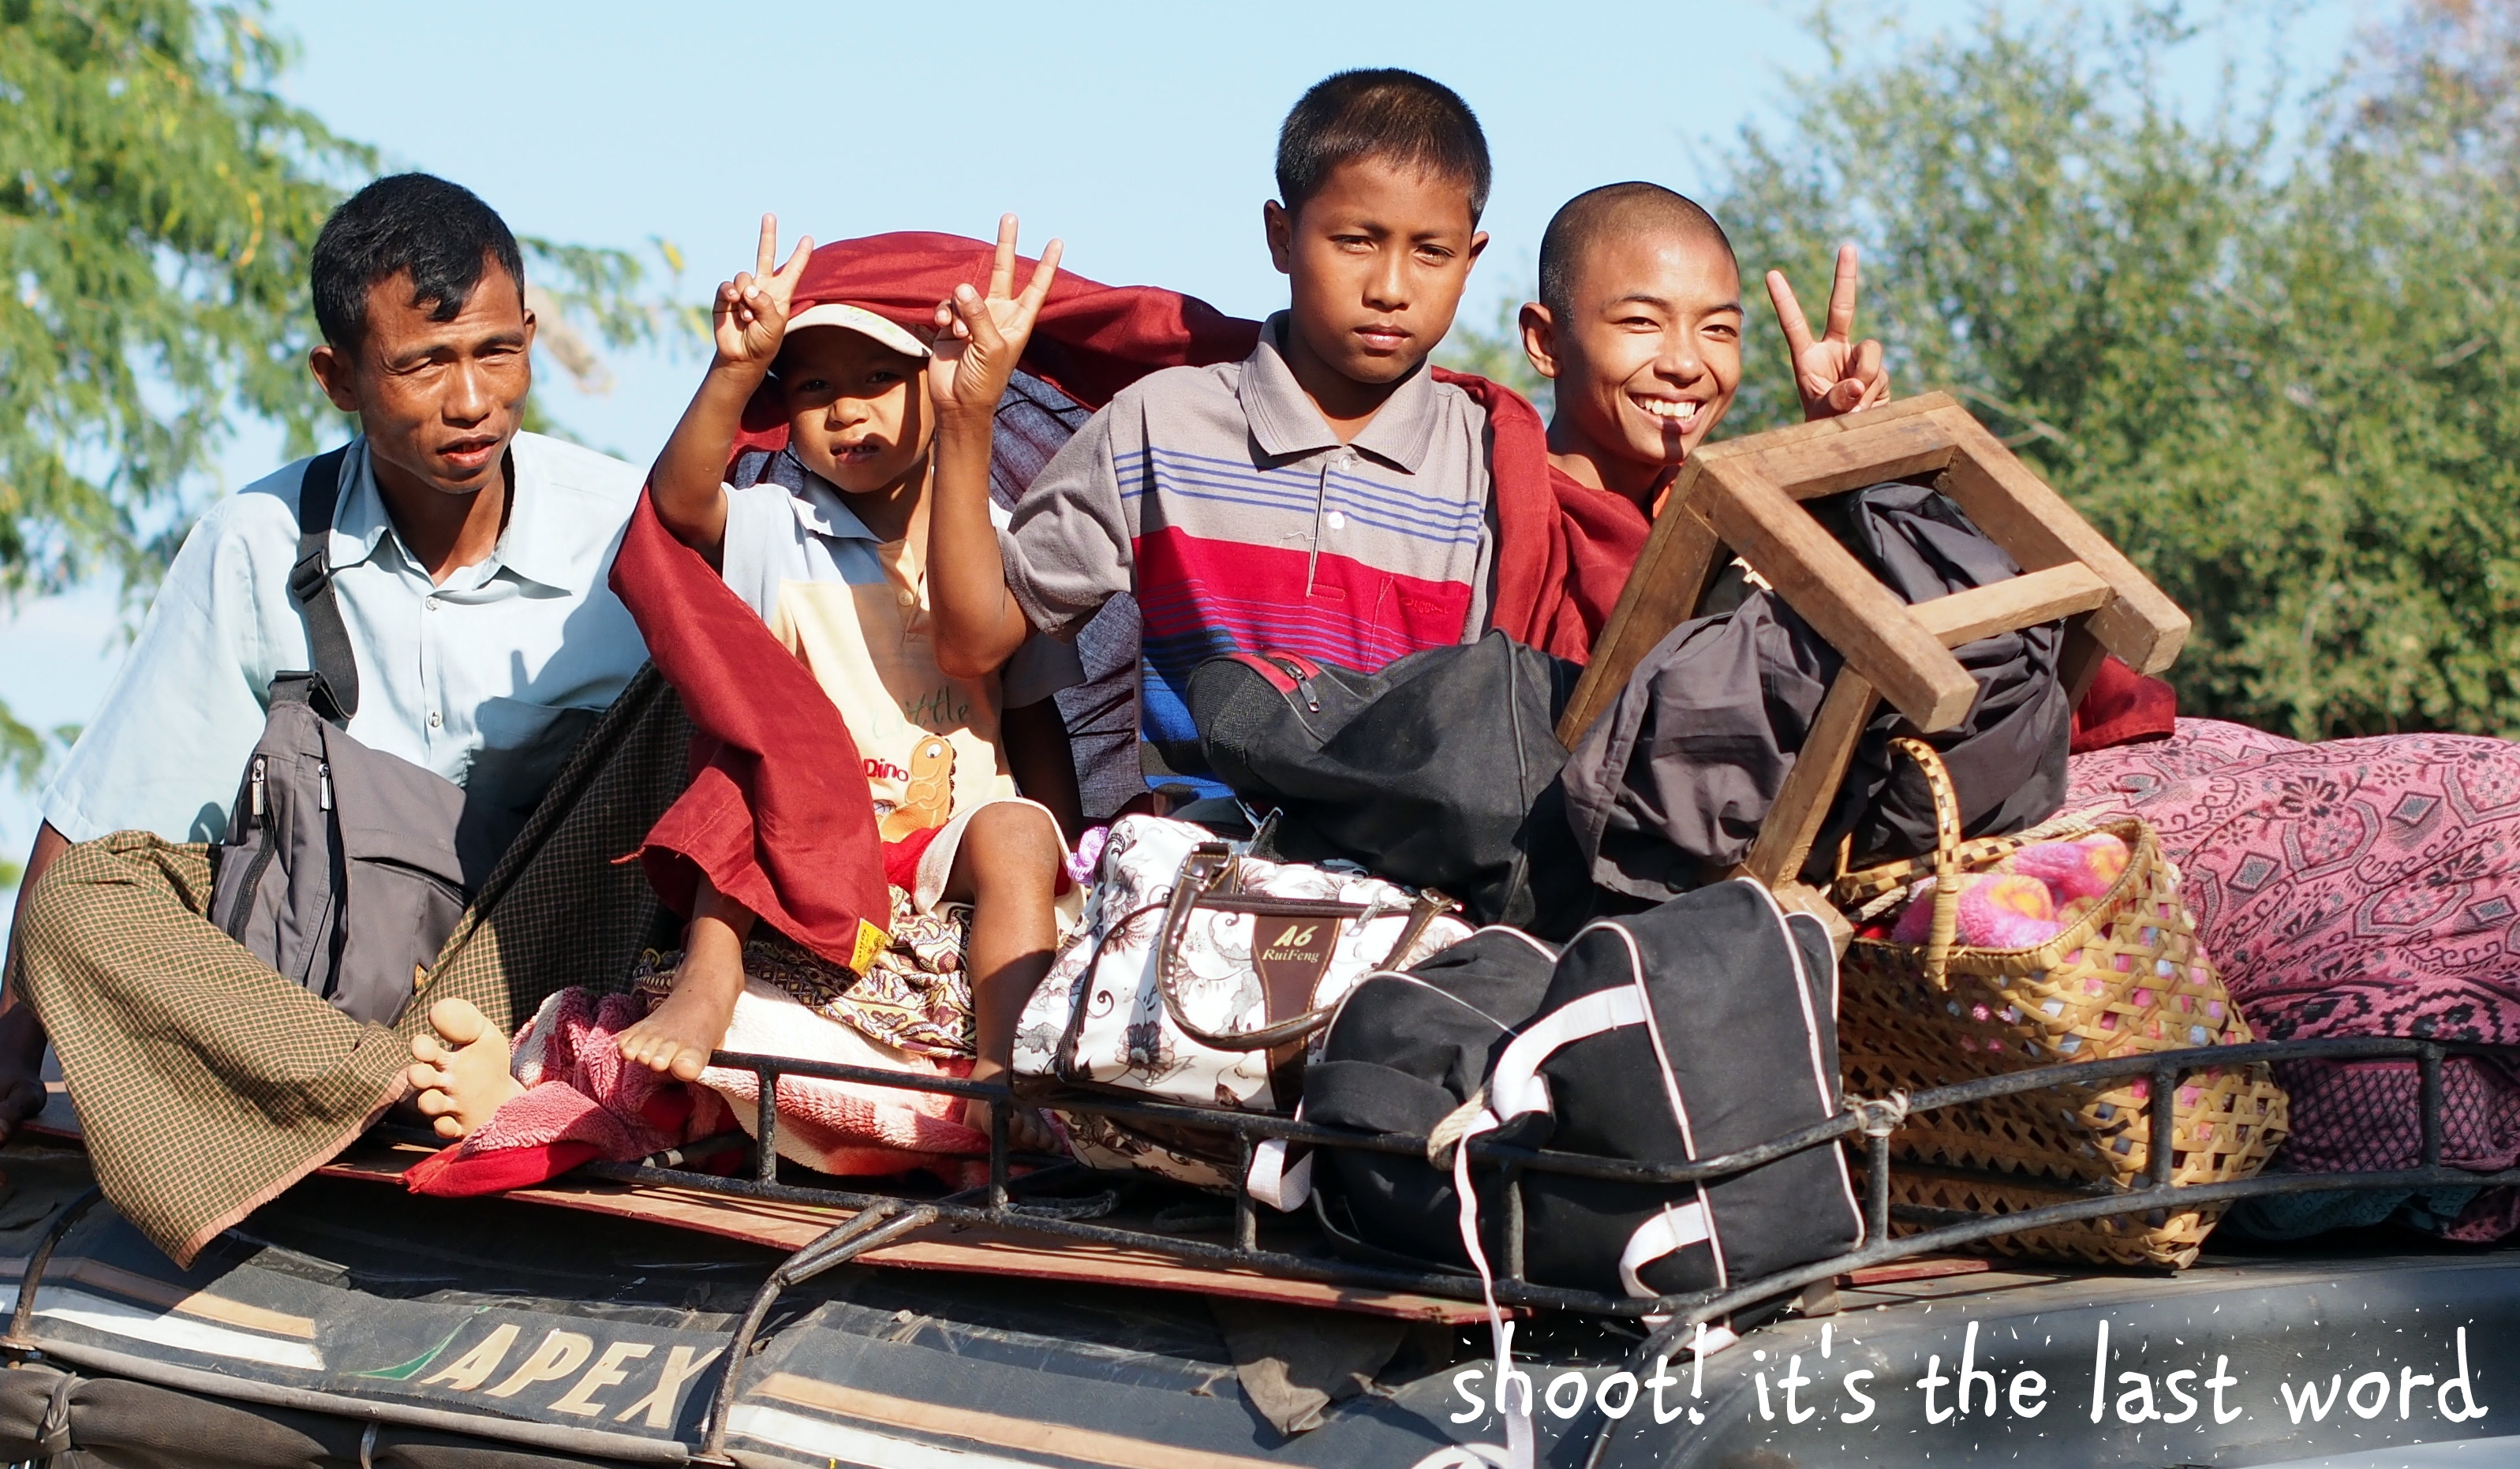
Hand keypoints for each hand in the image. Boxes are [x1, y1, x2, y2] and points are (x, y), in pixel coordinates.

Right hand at [713, 213, 814, 371]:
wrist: (742, 356)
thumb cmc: (764, 342)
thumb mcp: (774, 325)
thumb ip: (765, 304)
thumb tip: (748, 288)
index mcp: (780, 293)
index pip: (793, 270)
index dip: (801, 255)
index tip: (808, 238)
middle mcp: (762, 287)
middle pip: (765, 255)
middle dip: (767, 235)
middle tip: (770, 215)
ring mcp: (743, 291)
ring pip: (744, 276)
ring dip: (746, 295)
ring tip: (748, 316)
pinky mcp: (726, 297)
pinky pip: (727, 285)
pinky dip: (731, 293)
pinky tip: (735, 303)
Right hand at [929, 214, 1062, 420]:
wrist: (957, 403)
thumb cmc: (984, 381)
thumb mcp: (989, 347)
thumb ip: (978, 314)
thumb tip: (963, 287)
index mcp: (1018, 321)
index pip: (1036, 287)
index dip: (1047, 265)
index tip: (1057, 241)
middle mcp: (998, 315)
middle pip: (1003, 271)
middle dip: (1005, 245)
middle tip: (1010, 216)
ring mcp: (974, 318)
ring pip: (964, 292)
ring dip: (958, 308)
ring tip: (958, 333)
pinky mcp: (951, 323)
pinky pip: (946, 305)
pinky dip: (943, 314)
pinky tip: (943, 328)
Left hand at [1767, 244, 1889, 419]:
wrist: (1851, 439)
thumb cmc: (1824, 427)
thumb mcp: (1822, 416)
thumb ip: (1836, 400)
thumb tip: (1856, 383)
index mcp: (1808, 357)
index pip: (1794, 324)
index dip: (1784, 300)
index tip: (1771, 274)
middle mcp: (1834, 350)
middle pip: (1842, 307)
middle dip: (1845, 276)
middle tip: (1847, 246)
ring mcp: (1858, 358)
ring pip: (1870, 351)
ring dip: (1865, 378)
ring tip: (1854, 404)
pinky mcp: (1878, 371)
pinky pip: (1880, 373)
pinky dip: (1874, 393)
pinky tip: (1867, 407)